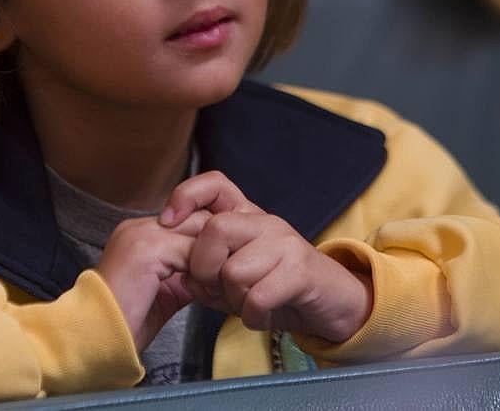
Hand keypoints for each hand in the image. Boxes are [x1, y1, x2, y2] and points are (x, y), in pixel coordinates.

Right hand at [96, 210, 211, 351]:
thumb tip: (211, 275)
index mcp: (139, 233)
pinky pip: (191, 251)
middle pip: (198, 220)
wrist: (95, 338)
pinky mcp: (147, 250)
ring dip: (214, 260)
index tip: (219, 275)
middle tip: (226, 280)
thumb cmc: (124, 323)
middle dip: (217, 249)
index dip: (210, 246)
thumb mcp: (162, 292)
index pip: (189, 222)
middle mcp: (139, 227)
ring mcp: (141, 235)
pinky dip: (205, 272)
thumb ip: (183, 276)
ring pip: (199, 232)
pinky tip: (206, 293)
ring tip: (218, 288)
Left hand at [162, 172, 373, 343]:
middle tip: (215, 290)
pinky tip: (262, 316)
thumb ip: (205, 273)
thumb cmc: (276, 289)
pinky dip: (253, 316)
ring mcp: (285, 243)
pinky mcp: (300, 270)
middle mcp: (265, 222)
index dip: (186, 196)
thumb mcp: (235, 278)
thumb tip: (181, 275)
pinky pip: (258, 297)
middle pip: (216, 230)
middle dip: (205, 269)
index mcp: (246, 217)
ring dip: (233, 300)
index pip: (214, 184)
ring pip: (234, 270)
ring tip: (247, 304)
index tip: (167, 222)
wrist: (332, 304)